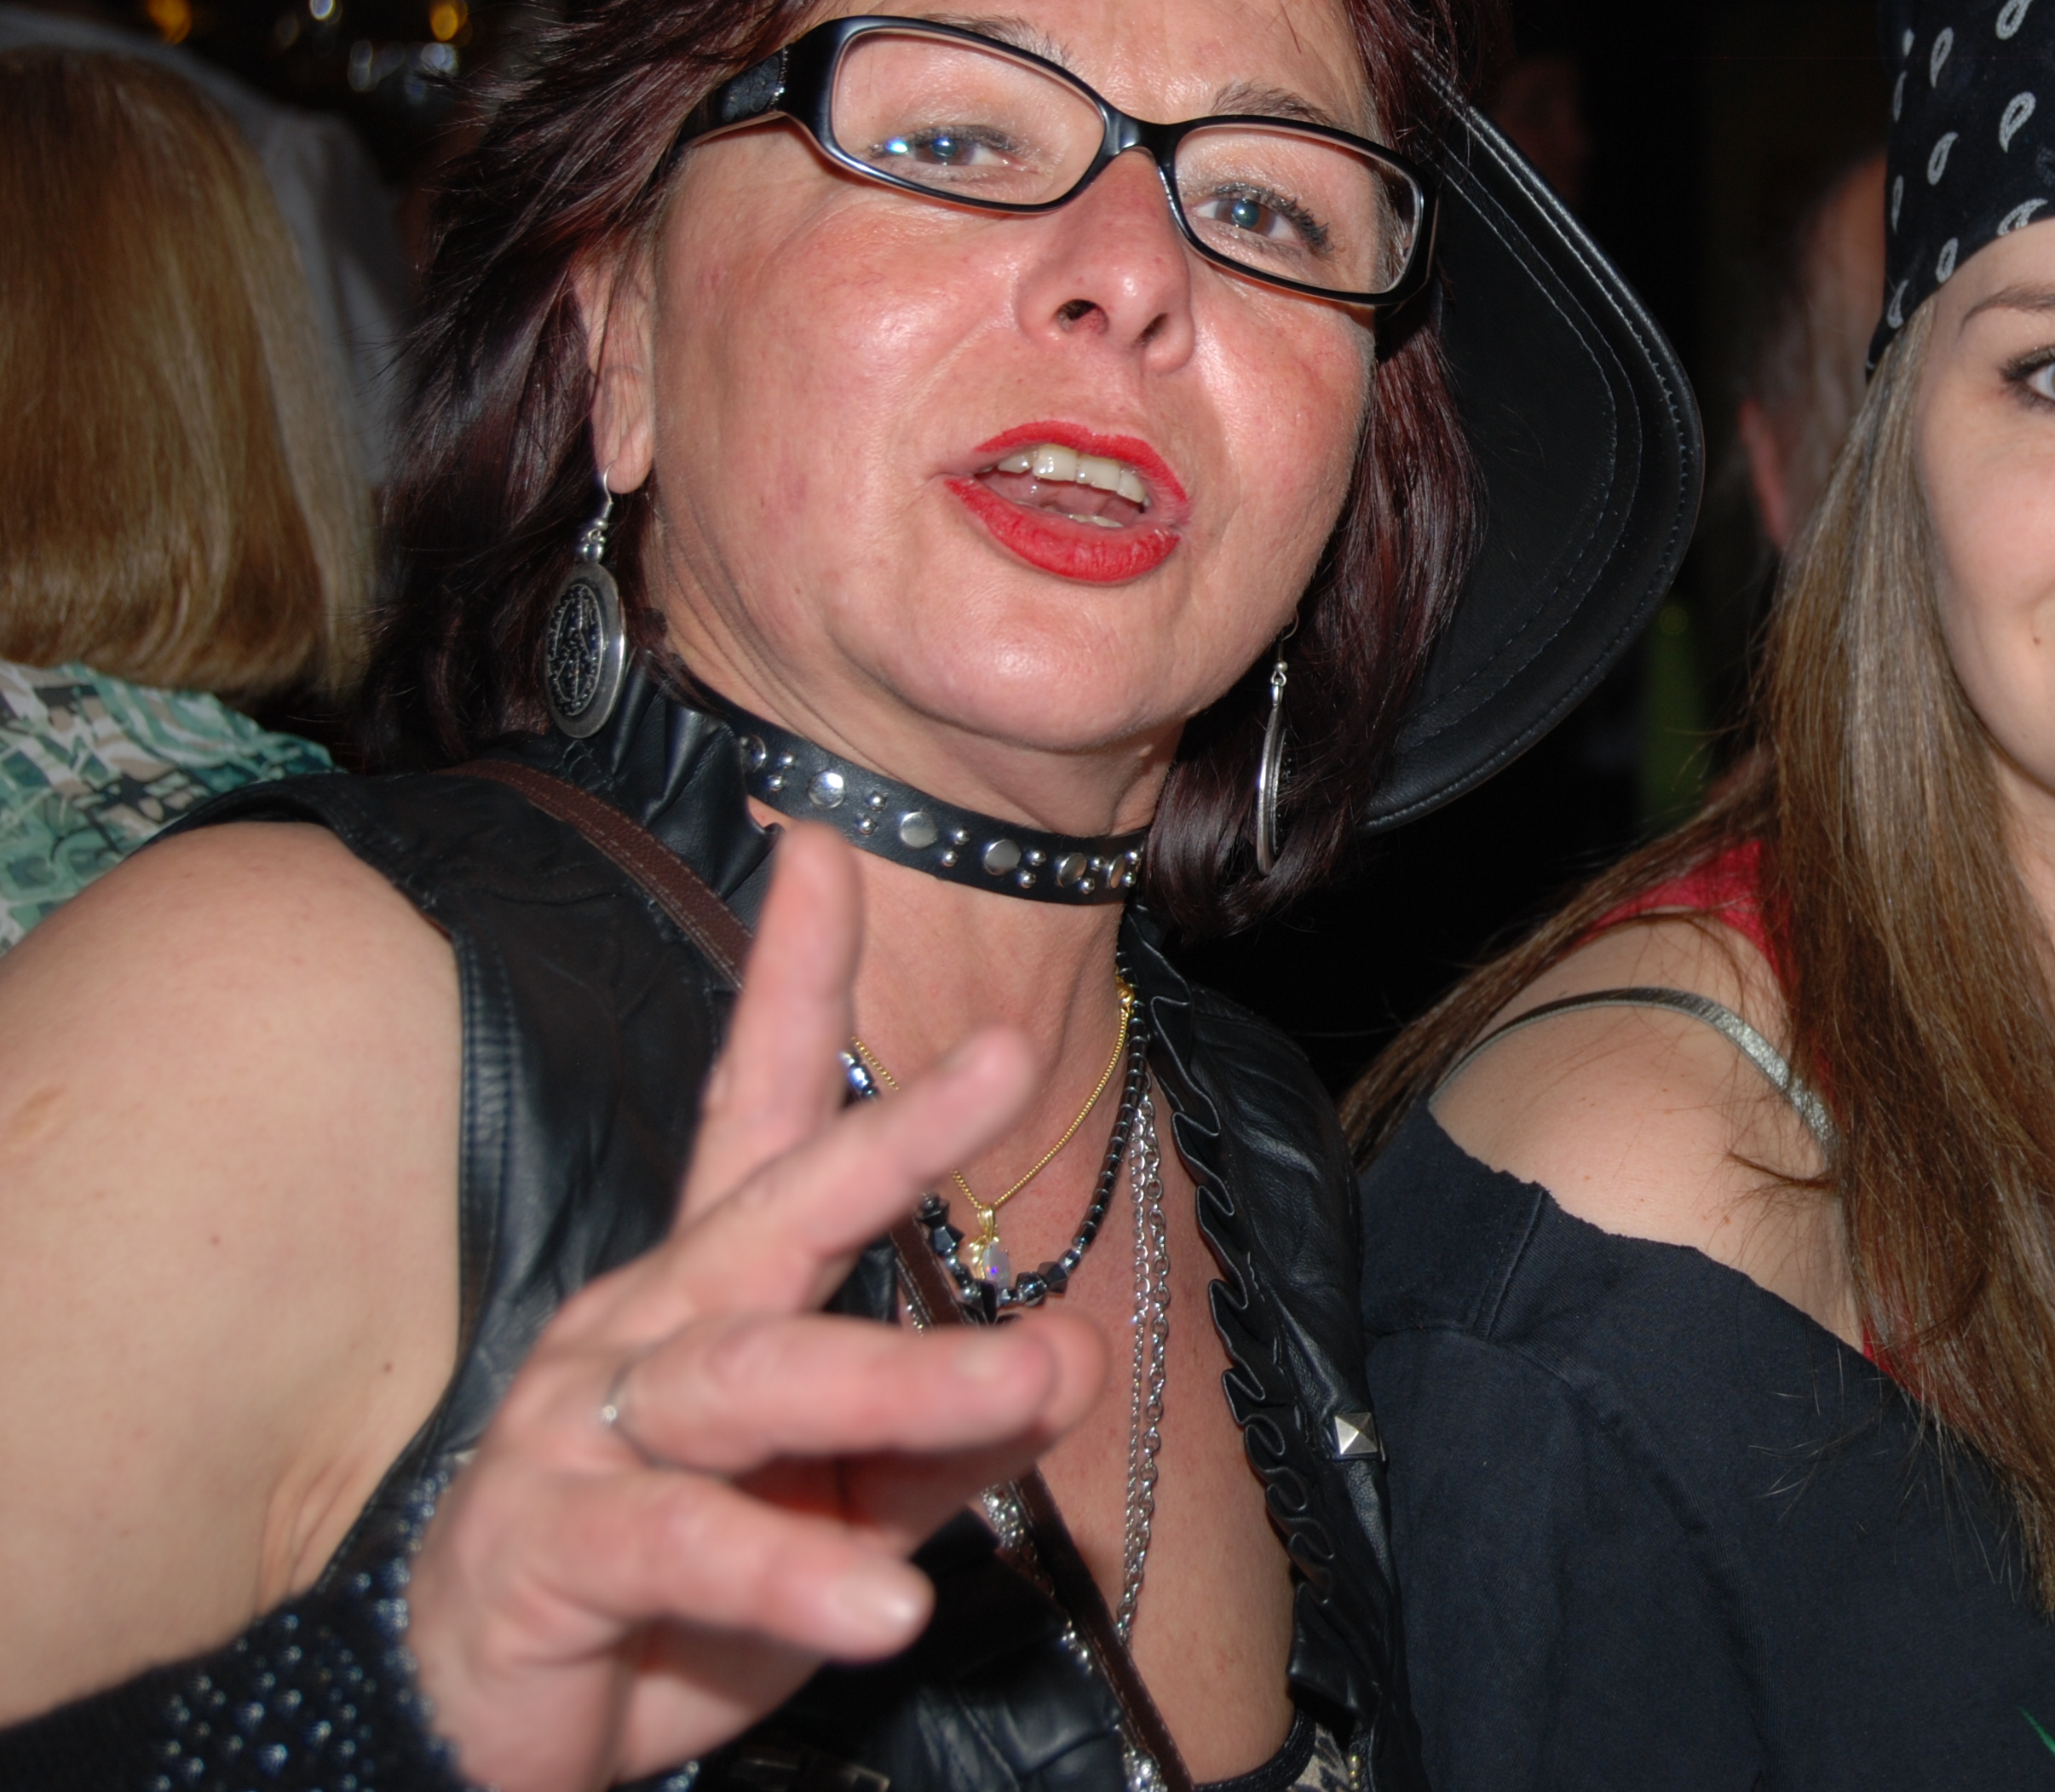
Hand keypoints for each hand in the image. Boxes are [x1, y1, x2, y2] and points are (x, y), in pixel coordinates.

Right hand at [401, 826, 1110, 1791]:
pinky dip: (792, 1574)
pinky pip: (683, 1545)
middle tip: (1006, 1059)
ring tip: (1036, 1375)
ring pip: (750, 1374)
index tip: (826, 850)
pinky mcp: (552, 1550)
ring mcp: (585, 1432)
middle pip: (768, 1208)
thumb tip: (1077, 1358)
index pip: (752, 1109)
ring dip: (902, 1376)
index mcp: (707, 1292)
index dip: (791, 982)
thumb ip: (947, 1438)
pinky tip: (889, 1606)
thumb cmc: (674, 1587)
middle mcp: (639, 1331)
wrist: (478, 1725)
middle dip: (887, 1133)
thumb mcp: (839, 1505)